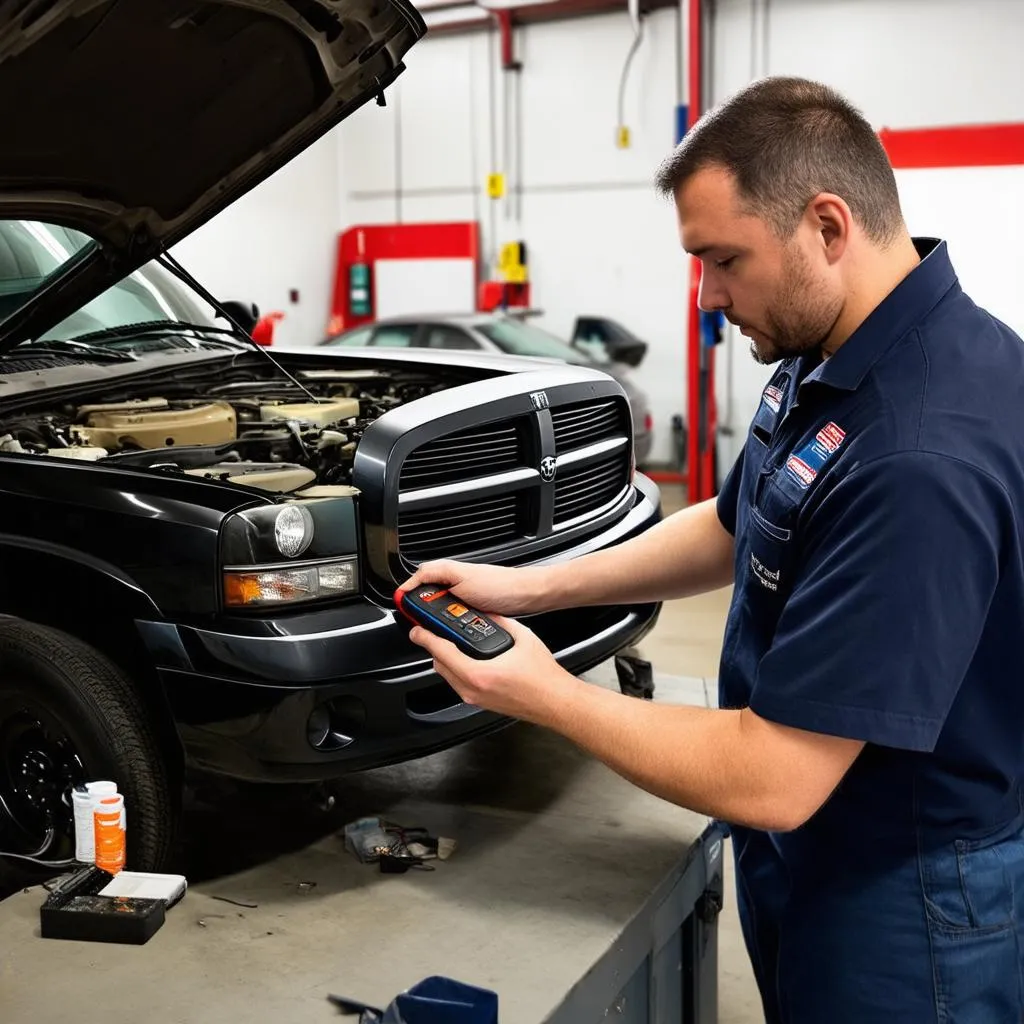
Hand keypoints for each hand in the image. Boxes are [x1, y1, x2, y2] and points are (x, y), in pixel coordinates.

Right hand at [398, 559, 547, 617]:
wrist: (526, 596)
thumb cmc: (500, 585)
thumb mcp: (461, 576)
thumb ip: (435, 574)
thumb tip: (411, 582)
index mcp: (448, 572)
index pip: (417, 581)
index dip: (407, 595)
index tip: (402, 608)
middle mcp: (455, 584)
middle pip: (428, 599)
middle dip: (424, 612)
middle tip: (423, 622)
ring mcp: (465, 598)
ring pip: (441, 611)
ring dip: (439, 620)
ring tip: (439, 628)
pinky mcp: (474, 611)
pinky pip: (456, 619)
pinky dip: (453, 626)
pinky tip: (456, 631)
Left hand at [407, 615, 581, 724]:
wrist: (555, 701)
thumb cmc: (543, 677)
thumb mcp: (522, 637)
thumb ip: (499, 621)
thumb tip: (486, 612)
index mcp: (479, 673)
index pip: (442, 652)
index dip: (426, 638)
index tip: (417, 630)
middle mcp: (472, 689)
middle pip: (440, 665)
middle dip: (436, 647)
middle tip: (436, 632)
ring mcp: (475, 699)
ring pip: (448, 676)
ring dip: (446, 659)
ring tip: (453, 644)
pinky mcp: (481, 703)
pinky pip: (459, 684)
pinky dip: (457, 670)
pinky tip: (468, 660)